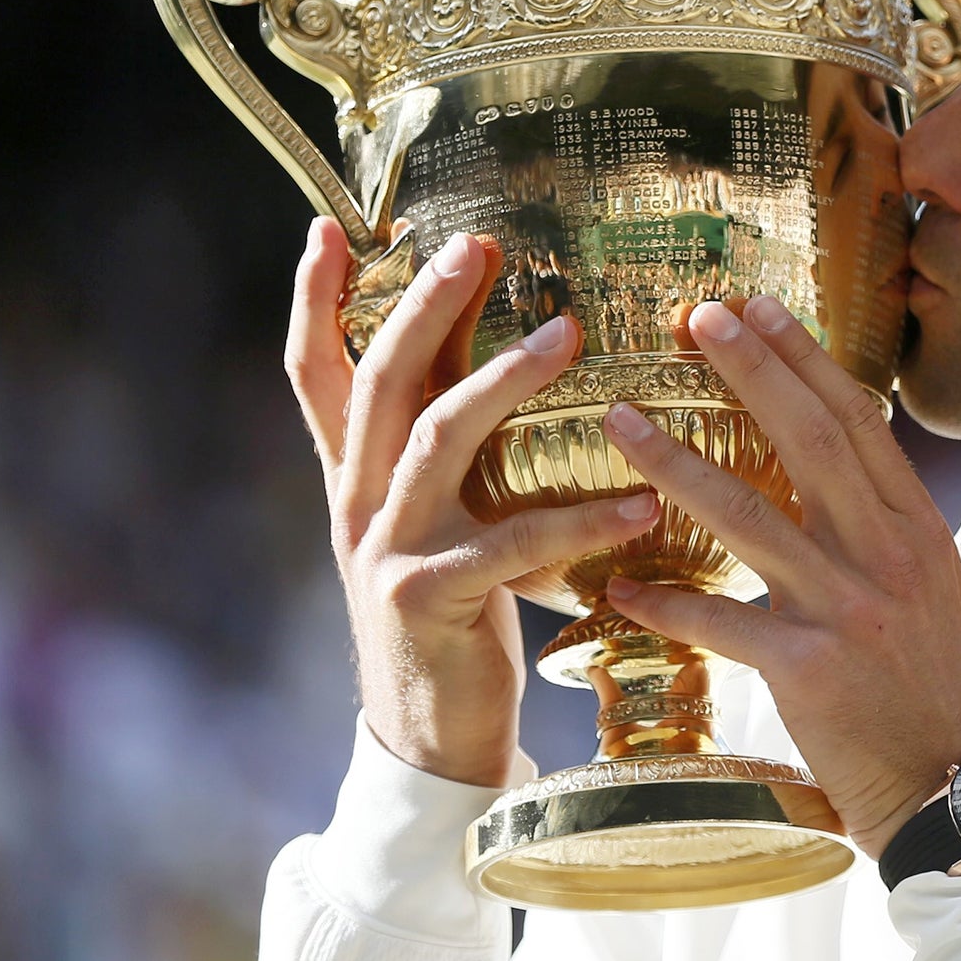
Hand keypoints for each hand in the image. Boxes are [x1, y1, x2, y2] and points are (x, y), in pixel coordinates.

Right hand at [286, 218, 662, 786]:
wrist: (428, 733)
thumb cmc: (457, 607)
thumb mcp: (443, 515)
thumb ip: (456, 442)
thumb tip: (513, 347)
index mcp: (358, 476)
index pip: (319, 372)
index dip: (316, 300)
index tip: (330, 227)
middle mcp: (359, 501)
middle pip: (381, 382)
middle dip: (423, 307)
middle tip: (475, 247)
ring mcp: (388, 548)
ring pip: (438, 439)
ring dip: (504, 378)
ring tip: (571, 334)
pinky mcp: (431, 598)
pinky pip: (513, 546)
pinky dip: (581, 522)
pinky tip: (644, 503)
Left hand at [599, 296, 960, 856]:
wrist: (959, 794)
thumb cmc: (938, 693)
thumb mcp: (931, 594)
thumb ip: (883, 532)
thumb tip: (833, 472)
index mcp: (919, 532)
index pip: (859, 423)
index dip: (805, 360)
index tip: (759, 309)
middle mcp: (889, 557)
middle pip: (811, 442)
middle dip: (751, 371)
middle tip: (696, 317)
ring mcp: (850, 610)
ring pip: (751, 517)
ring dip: (677, 464)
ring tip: (619, 421)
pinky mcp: (808, 670)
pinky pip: (720, 622)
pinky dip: (664, 602)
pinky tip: (616, 586)